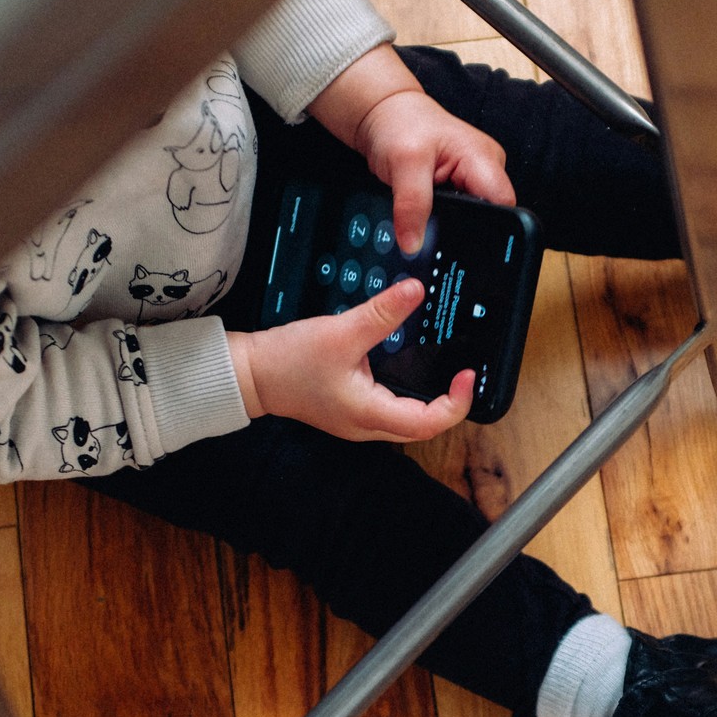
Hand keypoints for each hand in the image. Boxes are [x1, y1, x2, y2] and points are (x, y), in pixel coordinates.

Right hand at [229, 278, 473, 440]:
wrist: (251, 374)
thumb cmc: (288, 361)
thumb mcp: (340, 332)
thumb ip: (381, 313)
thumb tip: (415, 291)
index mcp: (369, 414)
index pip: (429, 423)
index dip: (456, 403)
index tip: (466, 375)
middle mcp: (367, 425)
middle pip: (424, 425)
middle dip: (449, 403)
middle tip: (463, 372)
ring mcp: (359, 420)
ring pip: (408, 418)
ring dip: (431, 399)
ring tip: (447, 370)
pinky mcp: (352, 408)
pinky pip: (392, 407)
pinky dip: (410, 392)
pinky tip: (413, 367)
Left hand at [308, 46, 516, 253]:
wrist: (384, 115)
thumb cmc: (399, 124)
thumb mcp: (404, 163)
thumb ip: (412, 205)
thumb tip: (413, 244)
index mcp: (485, 160)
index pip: (504, 207)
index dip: (488, 230)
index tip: (463, 244)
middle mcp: (486, 171)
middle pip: (490, 217)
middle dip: (465, 231)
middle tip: (435, 231)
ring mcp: (473, 181)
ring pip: (472, 219)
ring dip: (451, 226)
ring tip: (427, 220)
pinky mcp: (458, 188)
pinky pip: (459, 214)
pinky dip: (442, 220)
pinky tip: (427, 218)